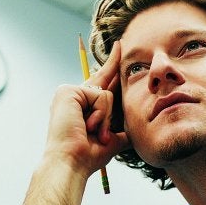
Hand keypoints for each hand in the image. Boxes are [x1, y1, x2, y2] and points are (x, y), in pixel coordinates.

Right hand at [44, 42, 128, 177]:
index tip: (119, 48)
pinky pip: (101, 95)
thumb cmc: (88, 155)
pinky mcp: (68, 91)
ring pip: (107, 94)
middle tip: (122, 42)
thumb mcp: (112, 140)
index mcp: (82, 106)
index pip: (102, 83)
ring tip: (95, 133)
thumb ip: (122, 130)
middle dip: (115, 63)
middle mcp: (73, 96)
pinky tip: (89, 125)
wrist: (72, 162)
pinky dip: (101, 113)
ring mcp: (69, 92)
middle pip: (104, 80)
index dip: (112, 66)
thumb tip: (137, 132)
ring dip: (106, 118)